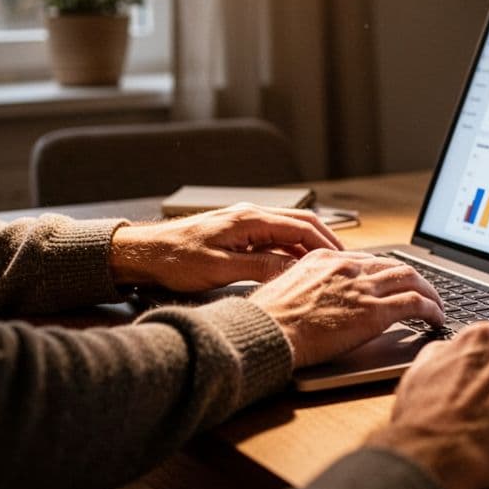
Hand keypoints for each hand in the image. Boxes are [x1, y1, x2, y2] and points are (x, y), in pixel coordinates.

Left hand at [108, 204, 344, 292]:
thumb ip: (260, 268)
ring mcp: (244, 223)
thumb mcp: (220, 269)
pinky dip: (290, 251)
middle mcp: (250, 215)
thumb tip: (294, 273)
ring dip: (308, 247)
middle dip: (325, 242)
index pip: (302, 227)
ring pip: (288, 231)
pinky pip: (273, 239)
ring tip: (325, 268)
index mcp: (250, 219)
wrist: (143, 253)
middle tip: (344, 263)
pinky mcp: (237, 233)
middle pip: (301, 223)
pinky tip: (295, 268)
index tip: (344, 260)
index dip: (326, 244)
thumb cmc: (174, 259)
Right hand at [249, 250, 443, 366]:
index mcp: (325, 258)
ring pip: (411, 279)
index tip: (393, 283)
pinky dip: (432, 309)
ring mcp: (363, 288)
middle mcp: (348, 267)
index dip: (385, 273)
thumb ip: (308, 287)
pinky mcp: (375, 312)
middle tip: (423, 292)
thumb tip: (316, 300)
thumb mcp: (285, 289)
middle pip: (393, 265)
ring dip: (429, 292)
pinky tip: (436, 319)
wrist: (266, 331)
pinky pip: (416, 303)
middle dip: (413, 279)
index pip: (367, 259)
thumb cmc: (267, 320)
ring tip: (436, 306)